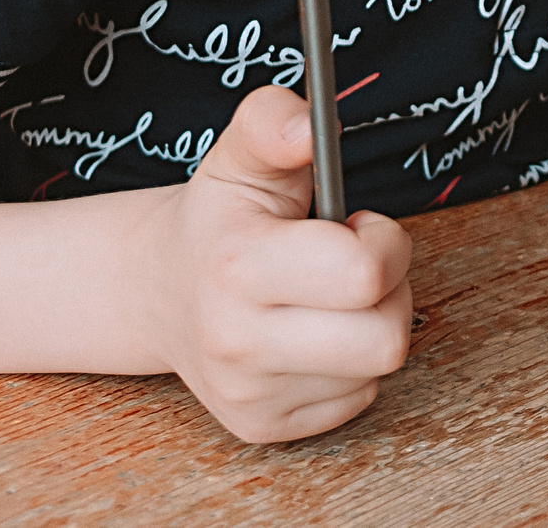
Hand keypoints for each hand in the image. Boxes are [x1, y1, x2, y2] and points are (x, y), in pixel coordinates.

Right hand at [134, 85, 411, 442]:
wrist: (157, 291)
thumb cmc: (220, 219)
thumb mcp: (239, 155)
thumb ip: (272, 121)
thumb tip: (306, 125)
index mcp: (238, 267)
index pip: (365, 274)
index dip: (382, 241)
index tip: (354, 225)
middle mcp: (237, 343)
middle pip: (387, 338)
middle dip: (389, 292)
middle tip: (351, 268)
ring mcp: (248, 395)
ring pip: (378, 370)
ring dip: (370, 327)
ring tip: (327, 299)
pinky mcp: (261, 427)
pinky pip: (358, 399)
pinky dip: (349, 365)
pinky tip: (310, 335)